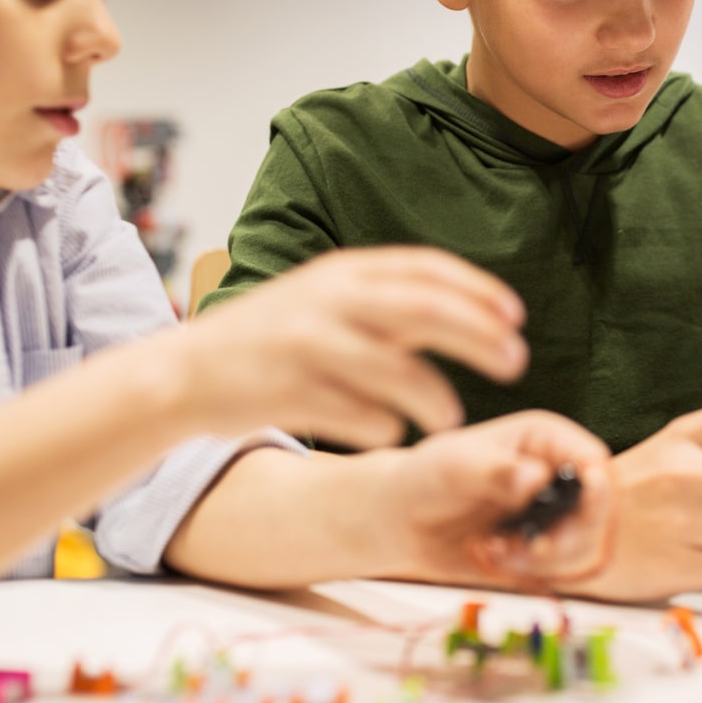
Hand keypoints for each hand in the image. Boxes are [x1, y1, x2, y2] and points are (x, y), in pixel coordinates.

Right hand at [174, 247, 526, 447]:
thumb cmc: (270, 338)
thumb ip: (386, 299)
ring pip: (399, 371)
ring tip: (452, 420)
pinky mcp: (291, 392)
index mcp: (341, 271)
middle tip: (516, 362)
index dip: (478, 291)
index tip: (515, 316)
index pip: (427, 269)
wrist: (184, 373)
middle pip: (427, 310)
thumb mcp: (324, 297)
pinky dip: (384, 426)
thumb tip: (471, 309)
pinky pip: (360, 415)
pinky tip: (391, 433)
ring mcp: (308, 346)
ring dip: (436, 398)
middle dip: (480, 336)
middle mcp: (329, 300)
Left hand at [375, 411, 613, 584]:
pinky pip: (555, 573)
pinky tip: (489, 555)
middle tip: (535, 547)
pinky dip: (524, 572)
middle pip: (599, 510)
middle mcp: (557, 478)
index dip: (599, 483)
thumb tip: (536, 478)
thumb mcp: (456, 466)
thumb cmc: (428, 477)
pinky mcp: (542, 551)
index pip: (592, 459)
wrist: (404, 522)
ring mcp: (552, 518)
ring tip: (494, 548)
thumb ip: (496, 471)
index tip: (589, 497)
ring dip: (541, 558)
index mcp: (545, 441)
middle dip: (571, 534)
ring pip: (581, 548)